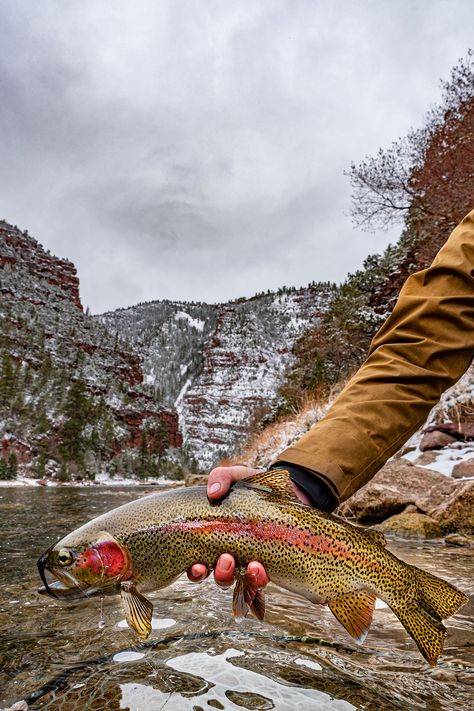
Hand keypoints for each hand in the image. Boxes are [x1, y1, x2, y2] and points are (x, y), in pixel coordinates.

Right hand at [187, 465, 309, 587]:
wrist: (290, 490)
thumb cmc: (256, 486)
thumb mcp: (238, 476)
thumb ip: (221, 477)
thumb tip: (213, 492)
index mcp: (217, 537)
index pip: (199, 562)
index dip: (194, 570)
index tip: (196, 565)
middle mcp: (232, 554)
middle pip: (220, 576)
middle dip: (221, 573)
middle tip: (226, 558)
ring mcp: (251, 560)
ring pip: (240, 581)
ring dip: (243, 577)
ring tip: (250, 565)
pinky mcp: (270, 564)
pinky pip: (261, 580)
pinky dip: (258, 578)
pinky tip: (260, 567)